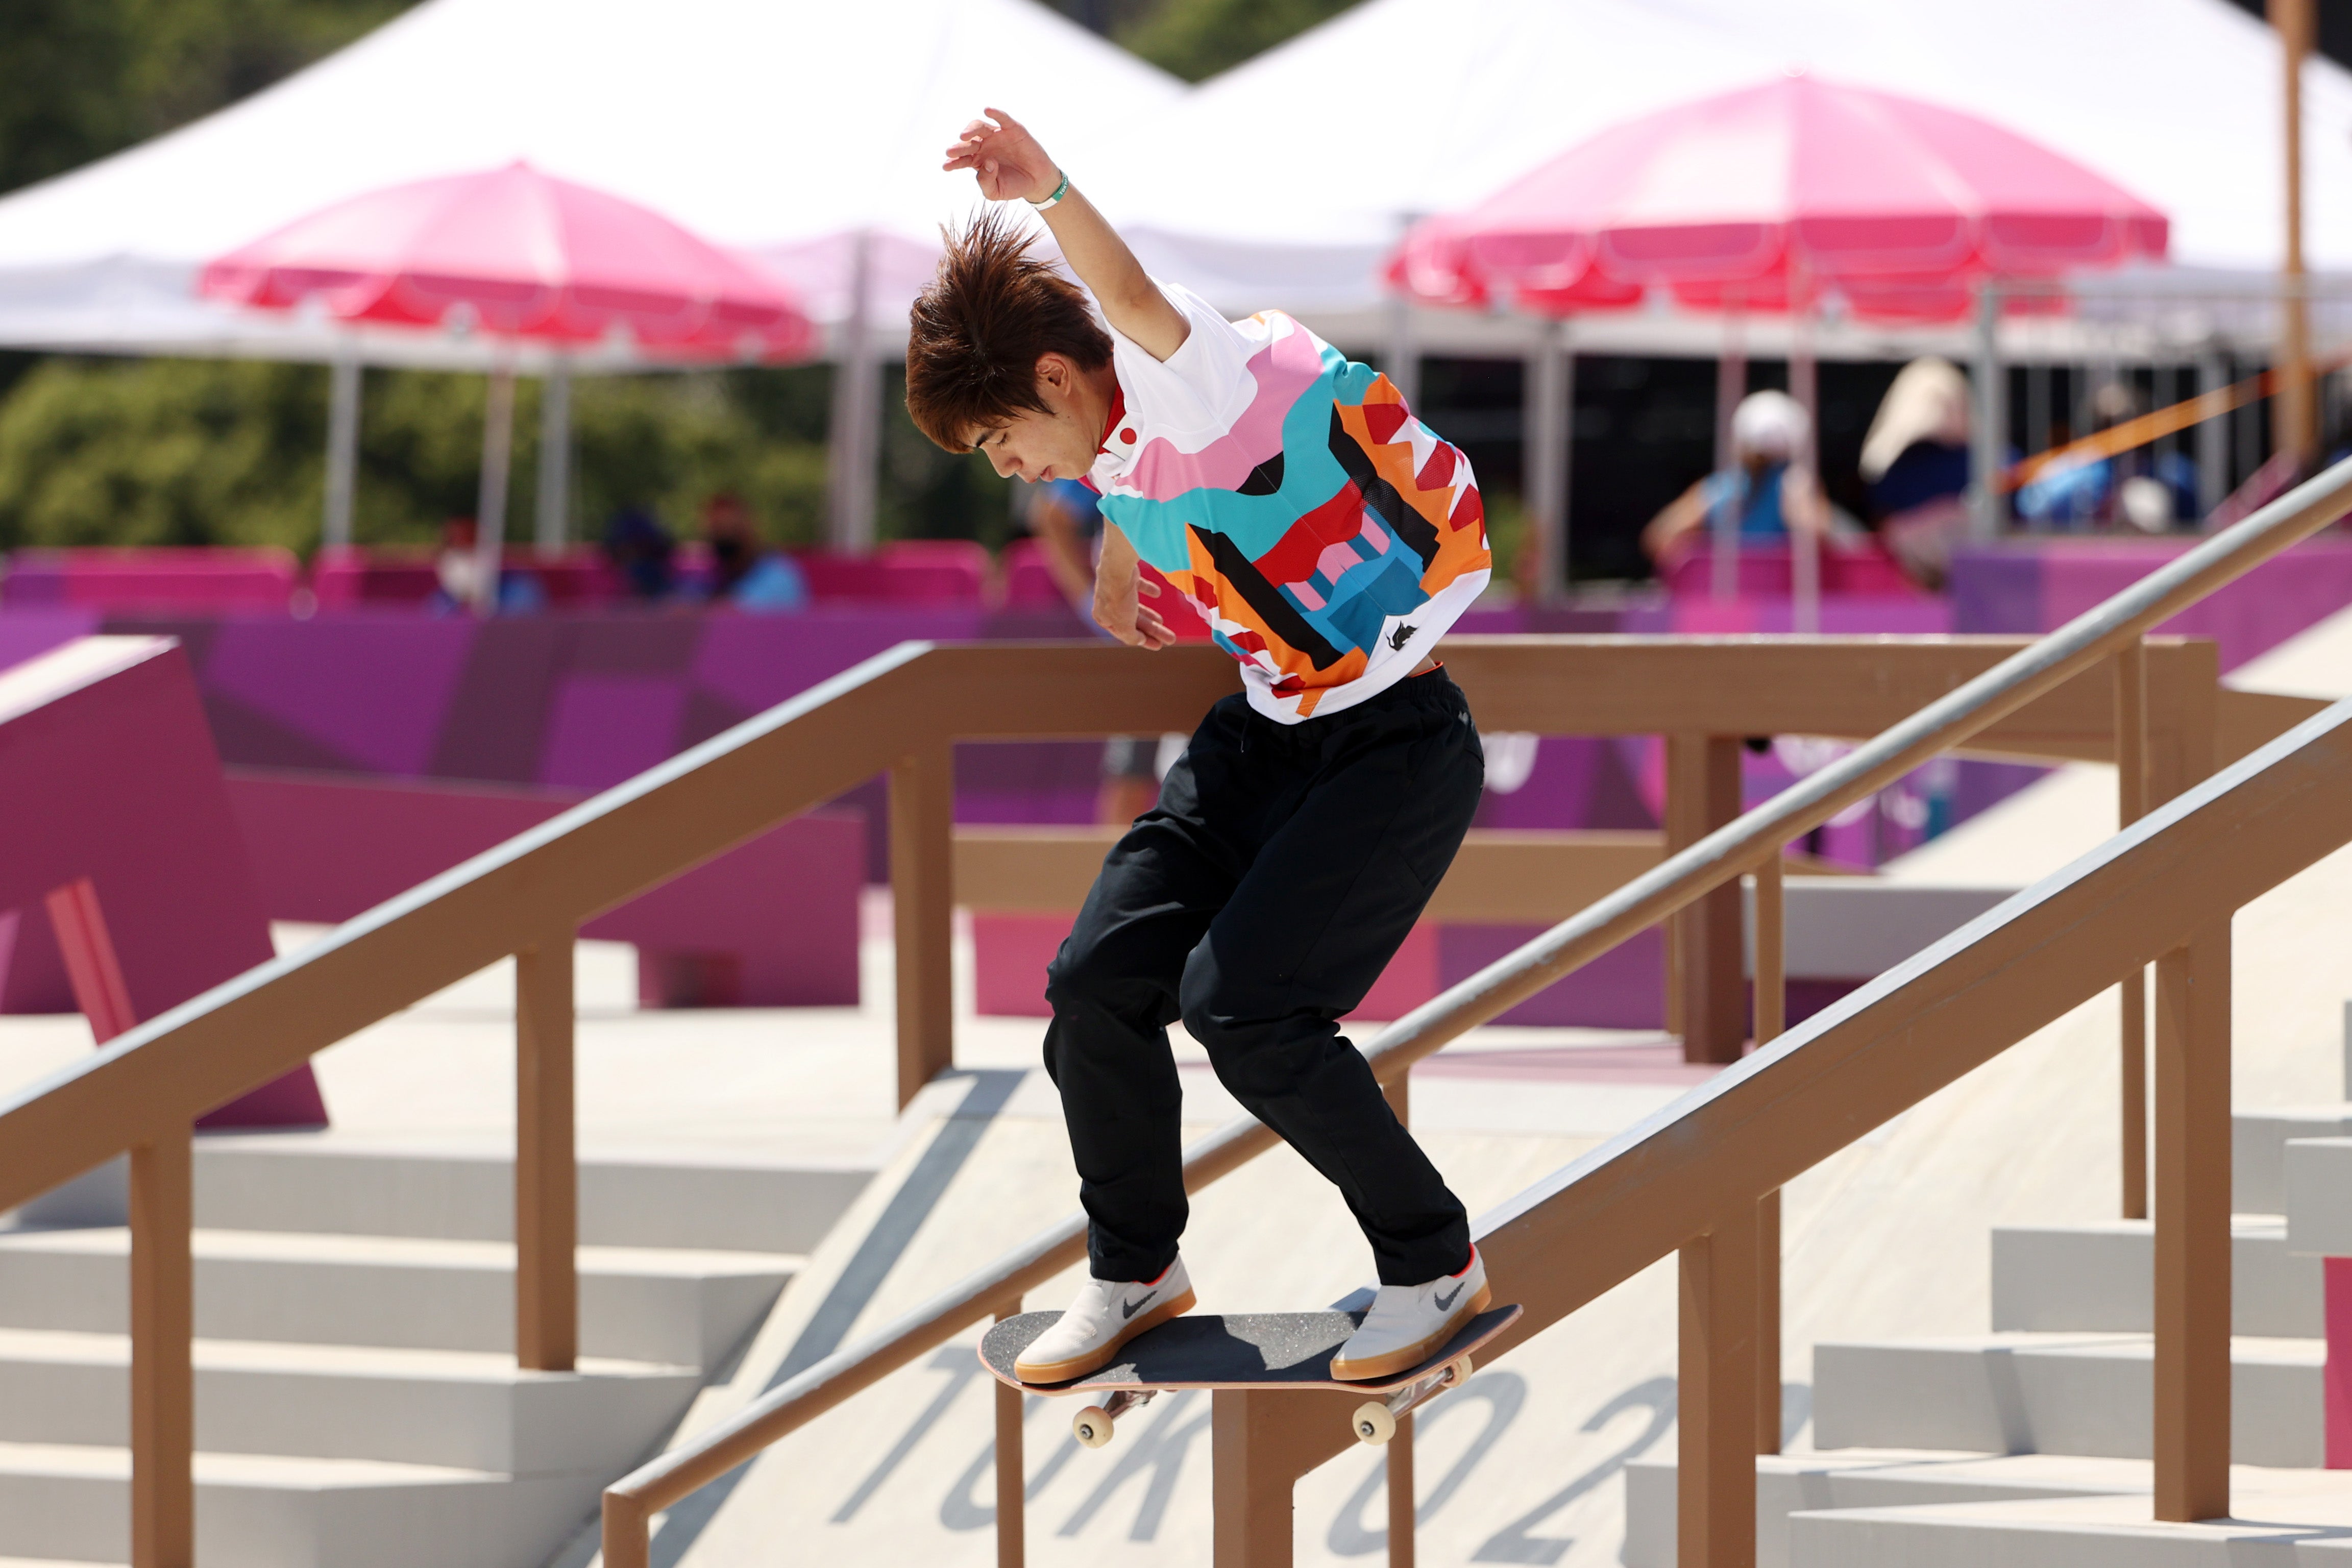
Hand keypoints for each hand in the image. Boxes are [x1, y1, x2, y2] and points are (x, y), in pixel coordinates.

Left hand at [942, 107, 1057, 203]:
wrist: (1036, 182)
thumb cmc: (1014, 185)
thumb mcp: (996, 191)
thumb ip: (986, 182)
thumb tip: (987, 163)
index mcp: (977, 160)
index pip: (962, 159)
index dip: (954, 162)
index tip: (946, 166)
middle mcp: (984, 145)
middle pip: (968, 142)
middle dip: (959, 146)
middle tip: (952, 151)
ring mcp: (997, 136)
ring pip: (980, 127)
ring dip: (970, 130)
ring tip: (964, 136)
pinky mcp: (1012, 129)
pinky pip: (1003, 119)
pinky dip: (996, 113)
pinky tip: (987, 110)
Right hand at [1095, 566, 1172, 650]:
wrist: (1118, 568)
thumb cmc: (1118, 599)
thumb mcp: (1124, 625)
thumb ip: (1131, 636)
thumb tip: (1139, 641)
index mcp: (1102, 618)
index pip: (1125, 634)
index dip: (1143, 641)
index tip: (1159, 646)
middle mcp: (1107, 604)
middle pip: (1133, 621)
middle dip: (1152, 630)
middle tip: (1170, 638)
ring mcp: (1116, 589)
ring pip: (1136, 606)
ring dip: (1150, 615)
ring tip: (1162, 621)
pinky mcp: (1125, 576)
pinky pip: (1138, 585)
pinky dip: (1148, 590)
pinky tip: (1157, 593)